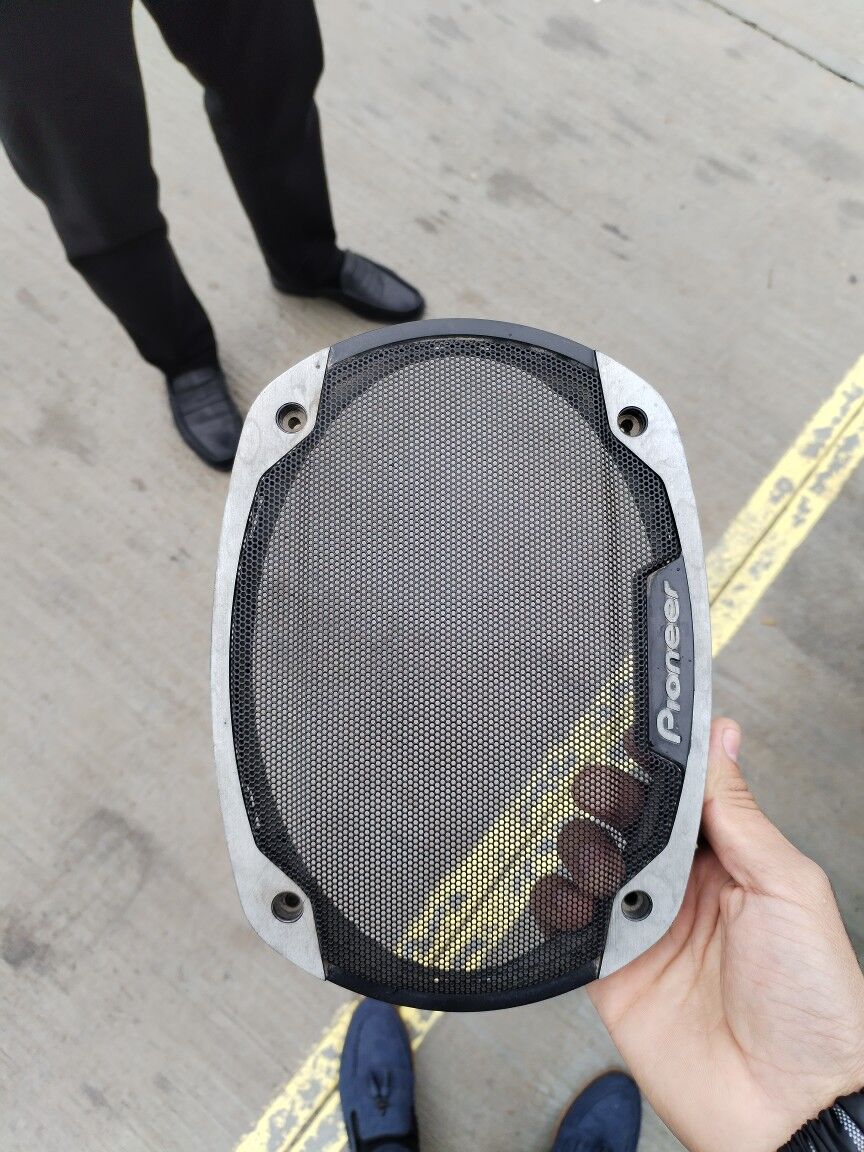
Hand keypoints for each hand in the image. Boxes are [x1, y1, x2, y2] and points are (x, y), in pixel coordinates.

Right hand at [587, 718, 863, 1150]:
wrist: (792, 1107)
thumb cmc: (814, 1002)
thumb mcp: (787, 886)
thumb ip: (740, 811)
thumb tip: (724, 735)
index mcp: (729, 864)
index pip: (679, 798)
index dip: (652, 768)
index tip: (628, 742)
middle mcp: (683, 892)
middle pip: (627, 825)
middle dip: (608, 801)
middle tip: (601, 795)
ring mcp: (645, 931)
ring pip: (590, 866)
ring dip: (582, 849)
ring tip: (599, 863)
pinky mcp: (610, 974)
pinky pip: (567, 926)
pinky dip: (556, 905)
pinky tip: (571, 900)